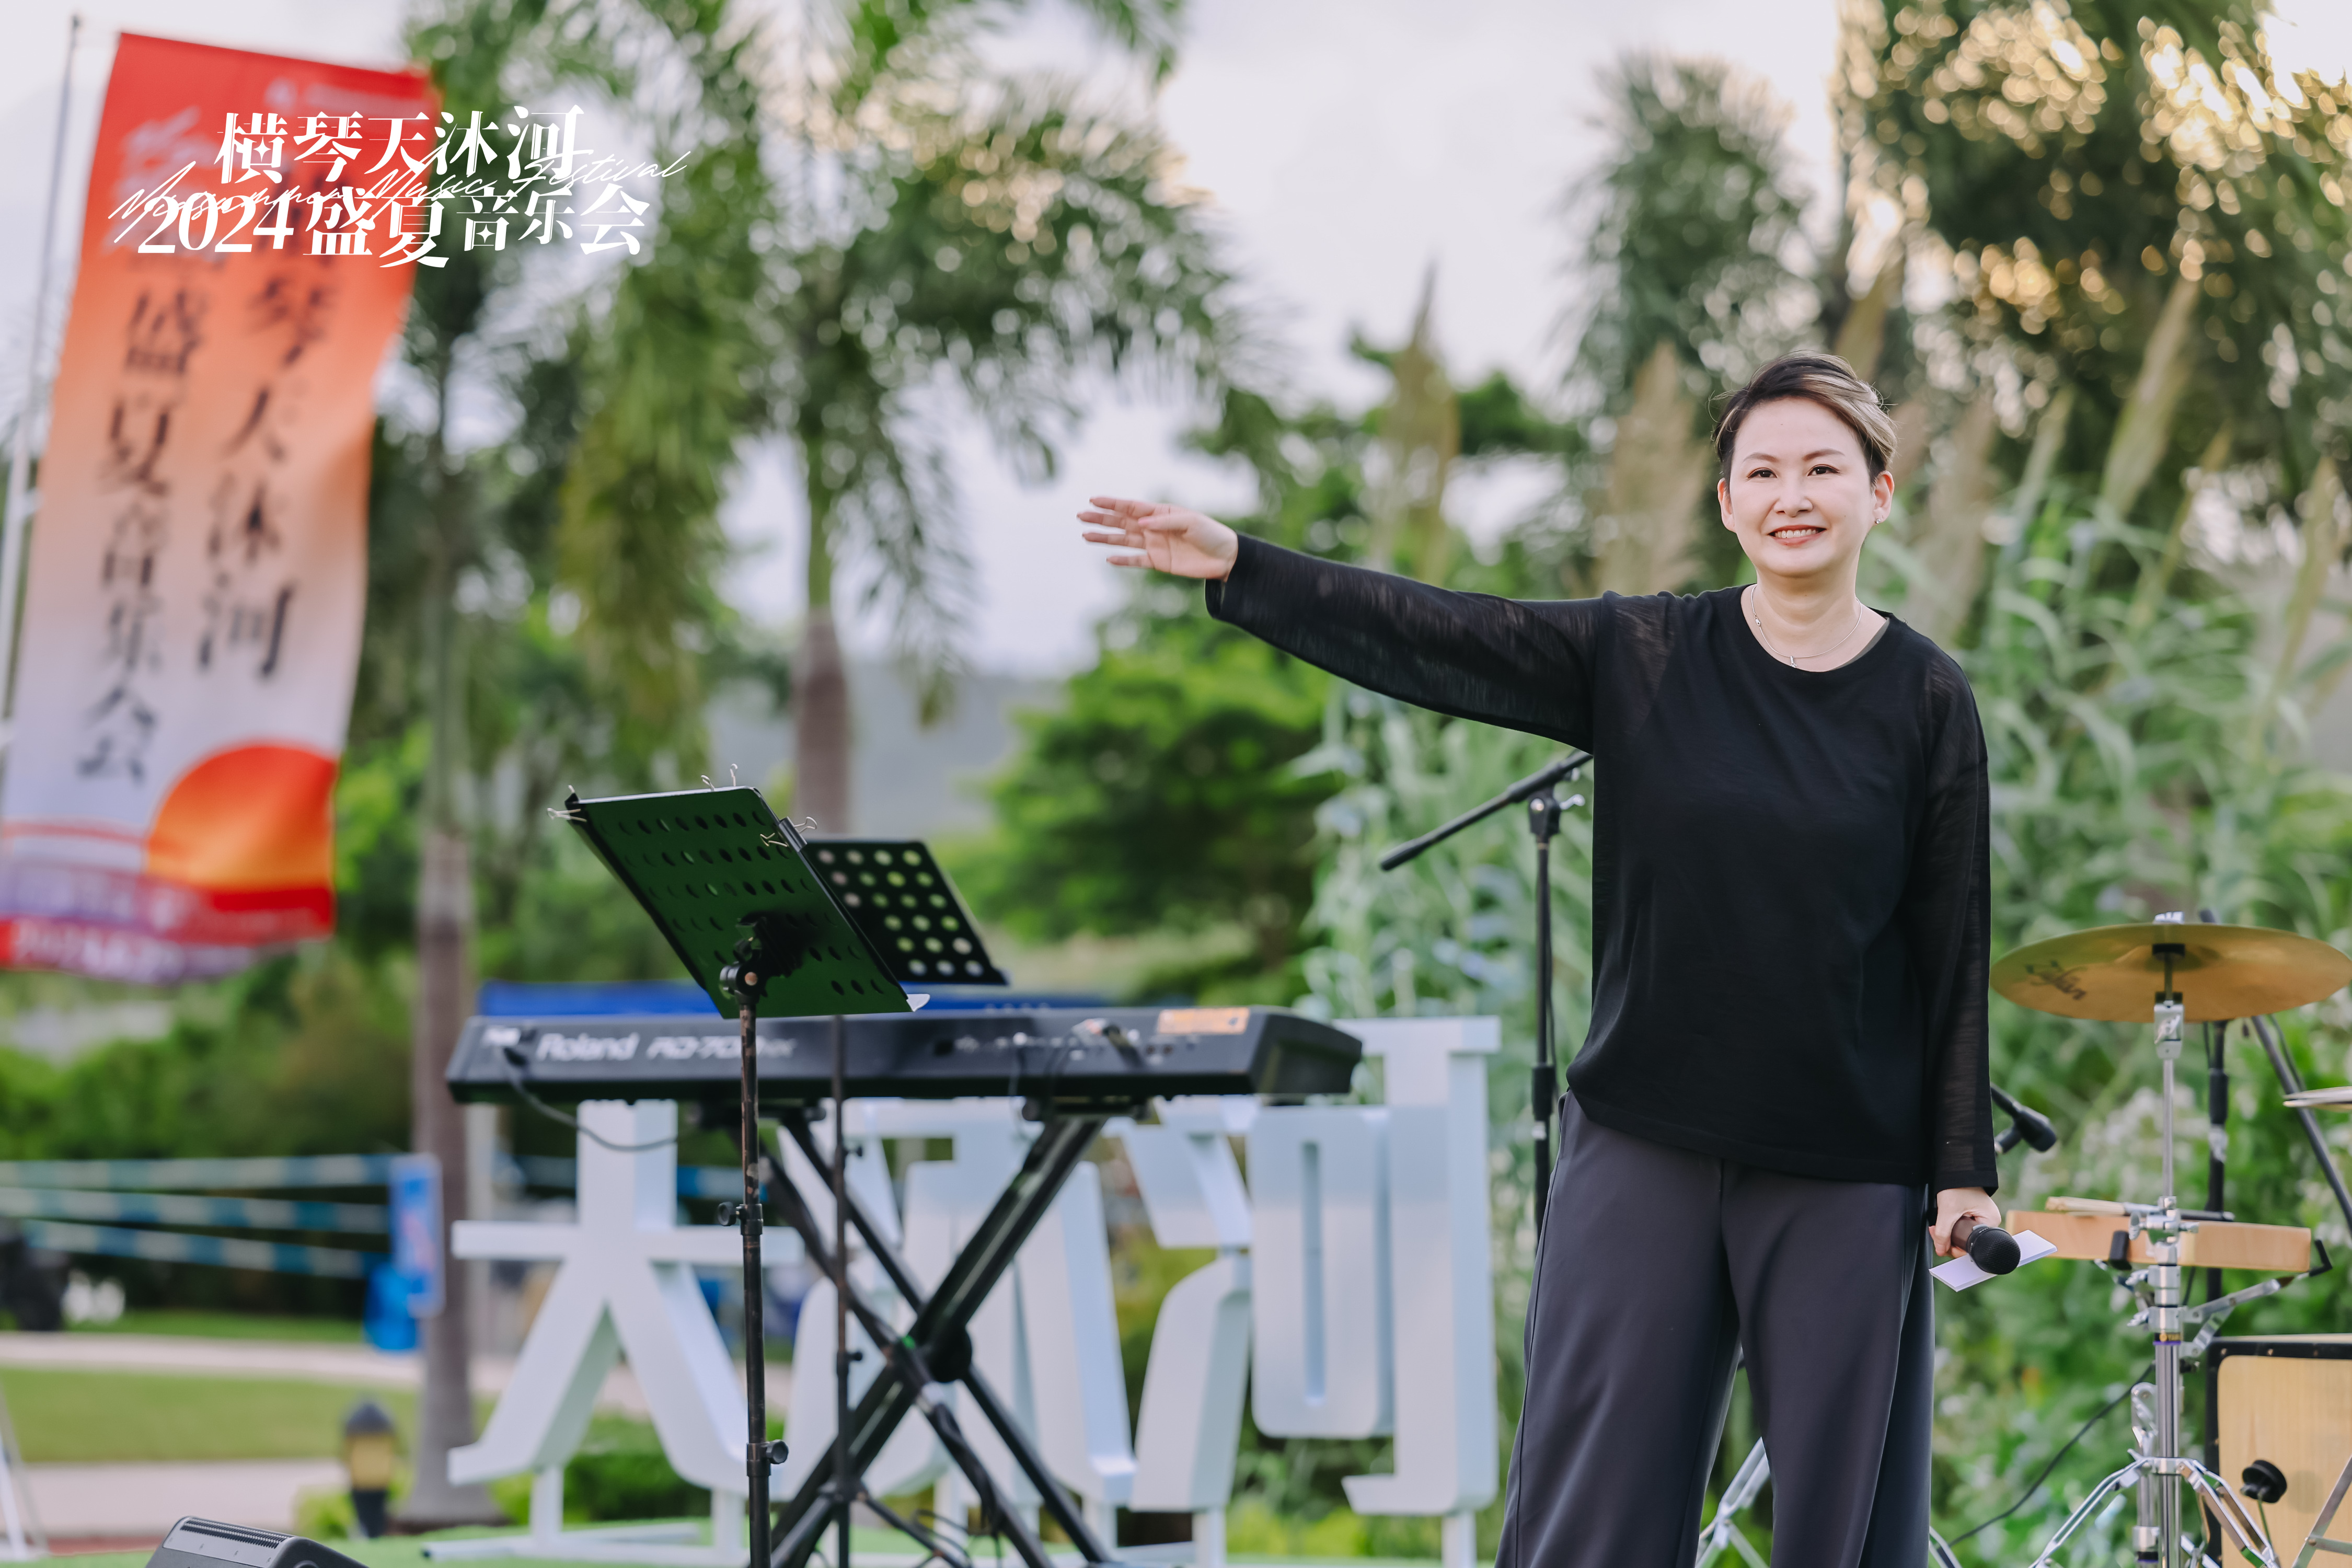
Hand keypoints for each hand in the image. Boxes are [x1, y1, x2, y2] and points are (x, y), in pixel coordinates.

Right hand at [1079, 496, 1238, 579]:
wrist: (1226, 558)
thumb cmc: (1211, 533)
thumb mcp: (1191, 522)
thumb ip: (1165, 521)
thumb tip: (1142, 523)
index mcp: (1161, 512)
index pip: (1131, 507)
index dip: (1112, 503)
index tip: (1093, 500)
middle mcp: (1154, 527)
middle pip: (1121, 522)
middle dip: (1101, 519)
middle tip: (1081, 516)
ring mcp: (1154, 544)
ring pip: (1124, 540)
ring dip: (1105, 538)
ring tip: (1085, 535)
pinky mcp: (1159, 562)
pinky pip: (1136, 561)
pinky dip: (1123, 560)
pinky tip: (1108, 558)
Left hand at [1931, 1187, 2001, 1258]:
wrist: (1955, 1169)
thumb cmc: (1957, 1184)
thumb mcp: (1948, 1211)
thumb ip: (1943, 1233)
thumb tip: (1940, 1249)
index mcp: (1991, 1222)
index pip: (1973, 1245)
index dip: (1956, 1248)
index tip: (1942, 1245)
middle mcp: (1989, 1221)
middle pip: (1967, 1241)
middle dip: (1949, 1240)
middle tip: (1935, 1233)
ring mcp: (1980, 1218)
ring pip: (1962, 1235)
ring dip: (1947, 1234)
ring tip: (1935, 1228)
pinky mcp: (1972, 1214)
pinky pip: (1961, 1227)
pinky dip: (1950, 1227)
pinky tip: (1940, 1224)